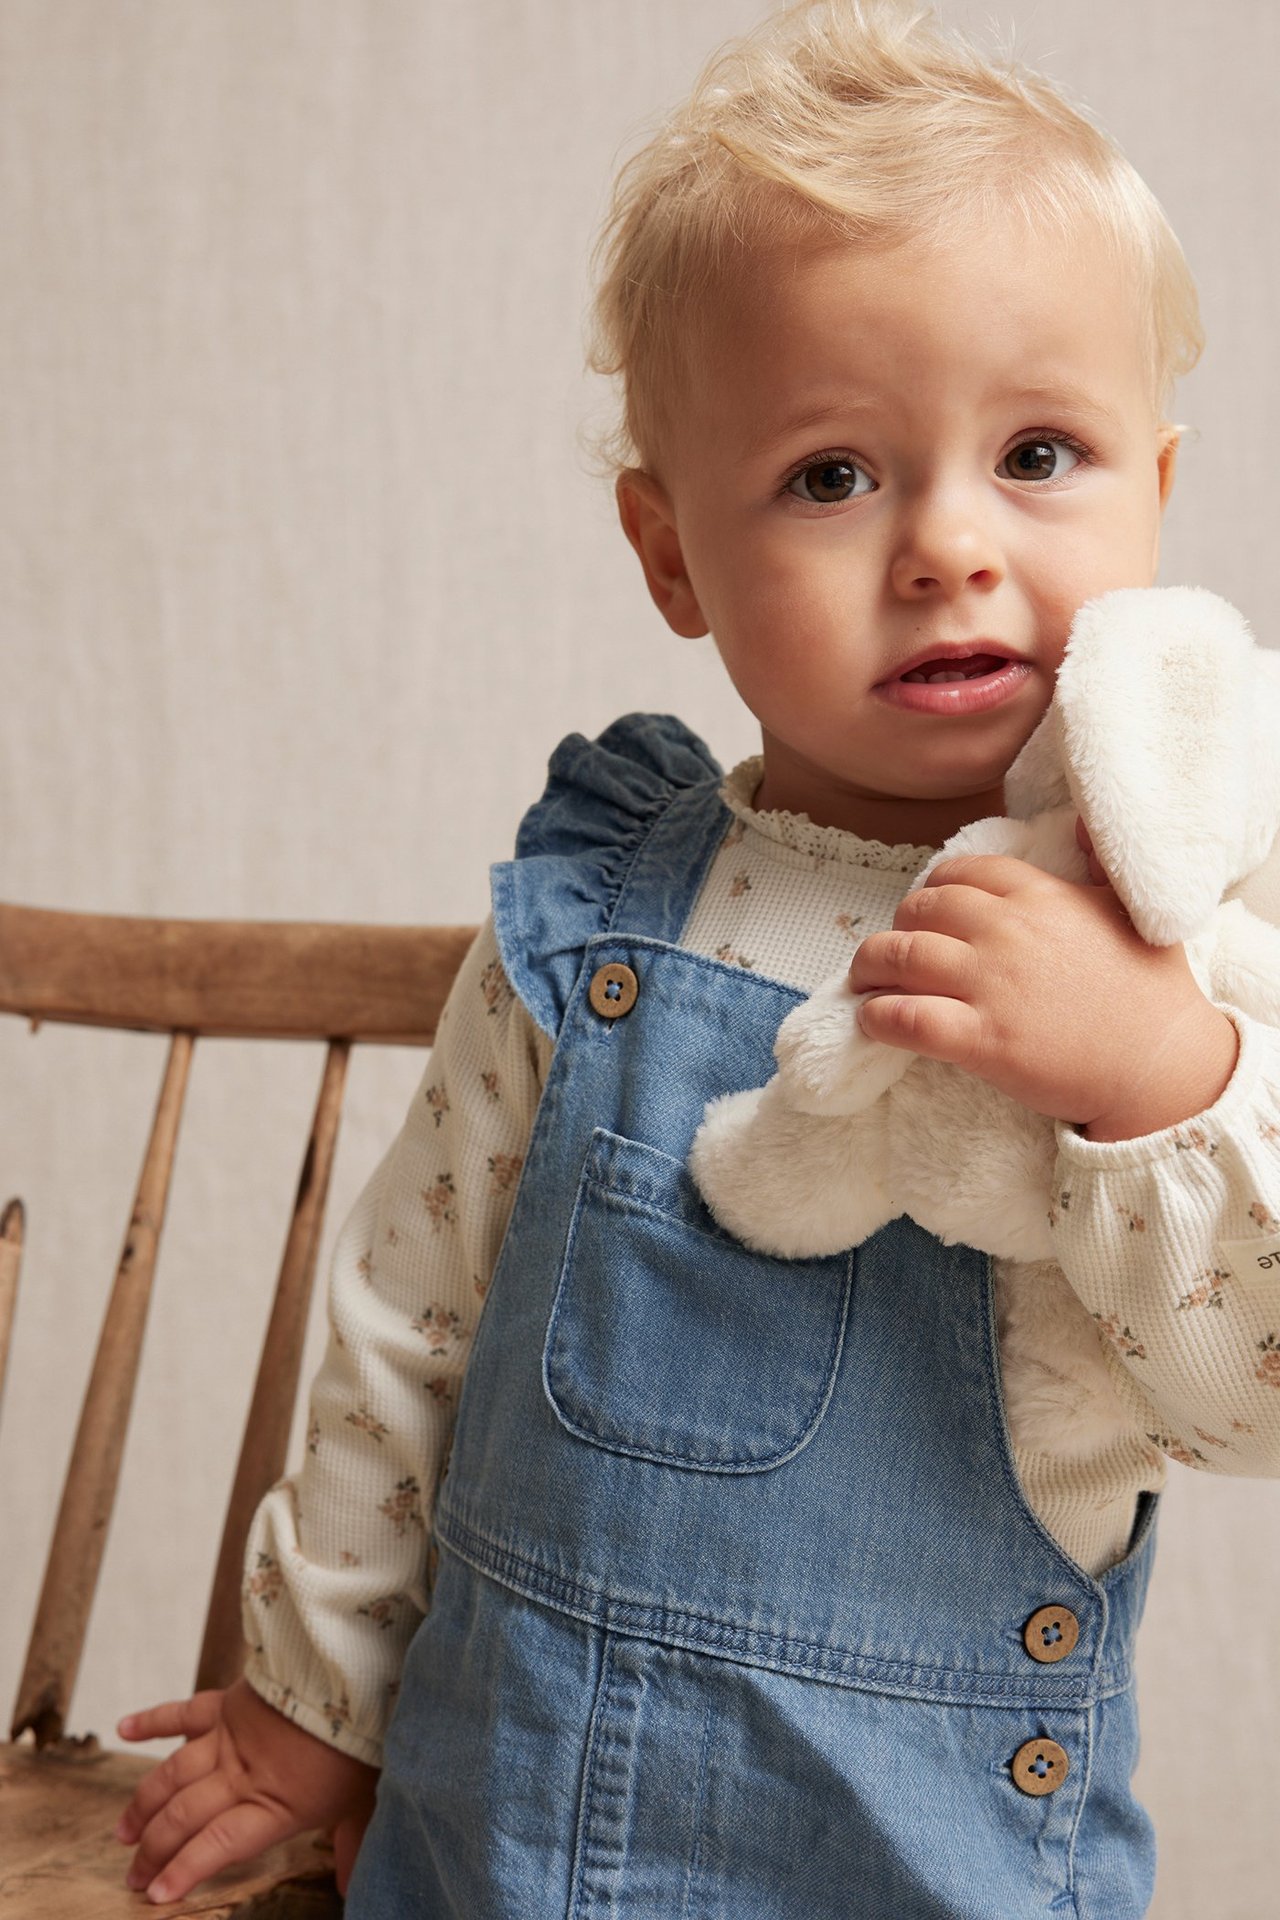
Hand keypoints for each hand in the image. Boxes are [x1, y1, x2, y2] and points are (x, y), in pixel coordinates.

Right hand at [115, 1677, 378, 1903]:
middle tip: (131, 1876)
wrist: (356, 1672)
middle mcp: (242, 1775)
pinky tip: (123, 1729)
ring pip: (174, 1775)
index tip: (156, 1895)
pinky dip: (152, 1720)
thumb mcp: (363, 1799)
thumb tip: (350, 1887)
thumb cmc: (363, 1739)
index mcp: (273, 1805)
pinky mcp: (228, 1702)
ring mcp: (230, 1737)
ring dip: (144, 1805)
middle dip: (154, 1850)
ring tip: (124, 1833)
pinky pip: (183, 1712)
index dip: (184, 1871)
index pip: (218, 1847)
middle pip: (185, 1817)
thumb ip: (350, 1843)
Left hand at [850, 823, 1238, 1139]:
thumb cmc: (1153, 993)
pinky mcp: (982, 1040)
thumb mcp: (1133, 910)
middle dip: (899, 925)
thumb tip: (1078, 826)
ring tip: (867, 981)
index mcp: (1040, 896)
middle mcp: (1008, 931)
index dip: (934, 889)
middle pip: (921, 908)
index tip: (929, 910)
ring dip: (870, 966)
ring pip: (899, 956)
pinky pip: (905, 1018)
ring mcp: (991, 985)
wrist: (1163, 1065)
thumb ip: (1099, 865)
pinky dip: (877, 1017)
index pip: (960, 873)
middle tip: (895, 950)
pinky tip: (873, 1020)